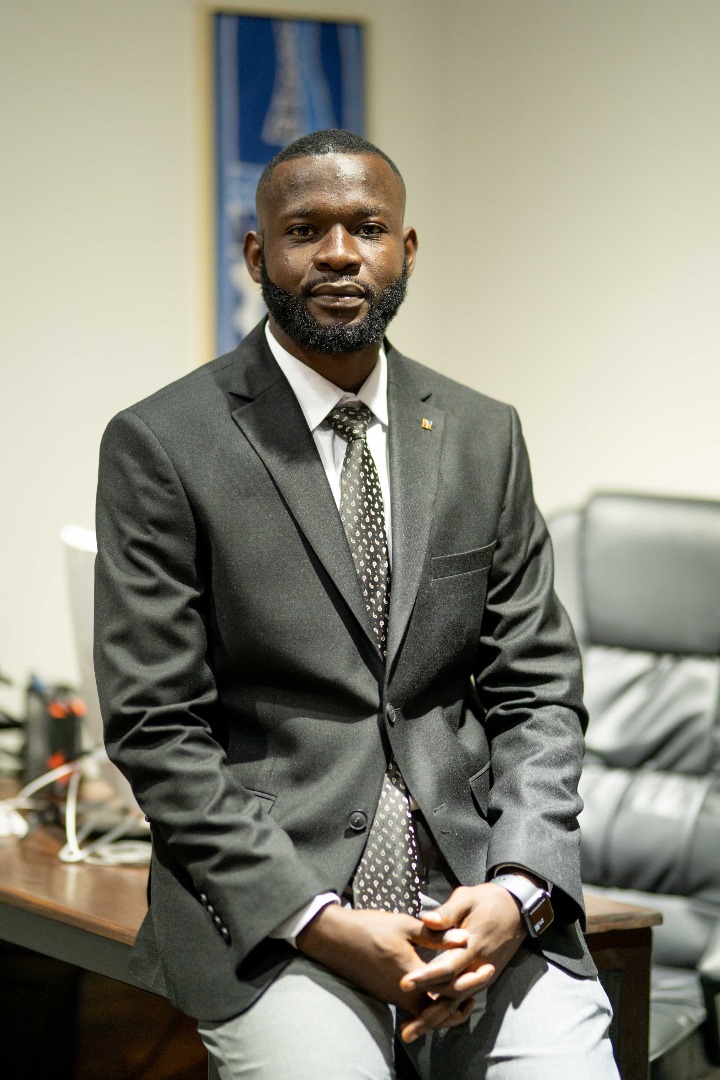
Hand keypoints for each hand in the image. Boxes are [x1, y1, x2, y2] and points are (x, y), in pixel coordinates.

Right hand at [296, 903, 472, 1029]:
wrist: (334, 938)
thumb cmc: (369, 927)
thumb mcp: (405, 925)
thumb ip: (435, 935)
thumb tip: (464, 939)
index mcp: (411, 975)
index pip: (450, 987)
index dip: (472, 979)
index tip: (488, 967)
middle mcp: (403, 993)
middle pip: (442, 1008)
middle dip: (465, 997)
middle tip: (483, 982)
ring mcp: (393, 997)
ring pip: (428, 1011)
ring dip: (449, 1004)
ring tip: (467, 993)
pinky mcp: (386, 995)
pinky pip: (416, 1006)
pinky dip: (432, 1003)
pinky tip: (439, 988)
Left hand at [398, 882, 526, 1042]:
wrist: (517, 910)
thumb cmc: (488, 901)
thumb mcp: (467, 898)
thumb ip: (447, 912)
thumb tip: (427, 919)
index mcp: (472, 947)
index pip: (446, 968)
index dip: (425, 977)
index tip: (404, 983)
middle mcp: (477, 968)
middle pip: (450, 996)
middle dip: (428, 1013)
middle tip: (405, 1029)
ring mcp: (480, 976)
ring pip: (456, 1003)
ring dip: (435, 1019)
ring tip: (412, 1032)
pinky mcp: (481, 978)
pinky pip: (462, 999)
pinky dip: (447, 1013)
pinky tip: (430, 1021)